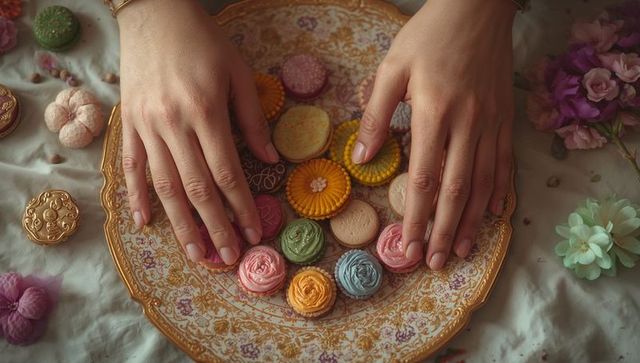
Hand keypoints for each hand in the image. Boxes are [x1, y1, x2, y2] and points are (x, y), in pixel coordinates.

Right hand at [118, 0, 278, 264]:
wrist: (154, 14)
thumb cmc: (203, 41)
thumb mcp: (238, 72)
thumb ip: (254, 119)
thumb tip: (271, 160)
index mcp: (205, 111)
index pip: (226, 172)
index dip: (241, 206)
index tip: (254, 233)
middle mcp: (172, 124)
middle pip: (195, 188)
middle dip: (215, 226)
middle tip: (229, 257)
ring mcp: (145, 126)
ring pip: (163, 185)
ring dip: (180, 223)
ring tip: (196, 252)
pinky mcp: (128, 123)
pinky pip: (130, 166)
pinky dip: (137, 196)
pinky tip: (145, 223)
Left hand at [353, 0, 514, 269]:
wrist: (477, 8)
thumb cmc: (429, 35)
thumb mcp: (393, 67)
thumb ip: (377, 115)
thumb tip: (361, 158)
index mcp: (435, 113)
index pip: (423, 179)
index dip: (415, 217)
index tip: (407, 246)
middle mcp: (467, 124)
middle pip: (455, 190)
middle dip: (443, 230)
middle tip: (434, 261)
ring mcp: (491, 123)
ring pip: (483, 183)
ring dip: (471, 220)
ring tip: (461, 250)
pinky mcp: (505, 117)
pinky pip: (504, 162)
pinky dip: (498, 191)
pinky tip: (493, 214)